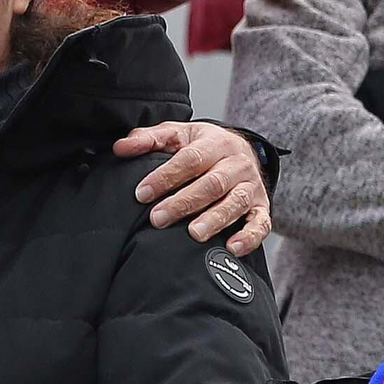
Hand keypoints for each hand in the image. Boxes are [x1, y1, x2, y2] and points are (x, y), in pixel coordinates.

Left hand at [115, 120, 271, 252]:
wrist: (243, 150)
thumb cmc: (204, 146)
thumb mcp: (178, 135)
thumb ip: (149, 139)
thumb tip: (120, 147)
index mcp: (215, 143)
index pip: (190, 159)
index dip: (165, 177)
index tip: (142, 194)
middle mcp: (236, 164)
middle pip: (212, 184)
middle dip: (184, 203)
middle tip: (158, 218)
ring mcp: (252, 186)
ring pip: (235, 203)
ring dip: (215, 219)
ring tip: (194, 234)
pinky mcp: (262, 207)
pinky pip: (261, 224)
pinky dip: (248, 237)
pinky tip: (231, 248)